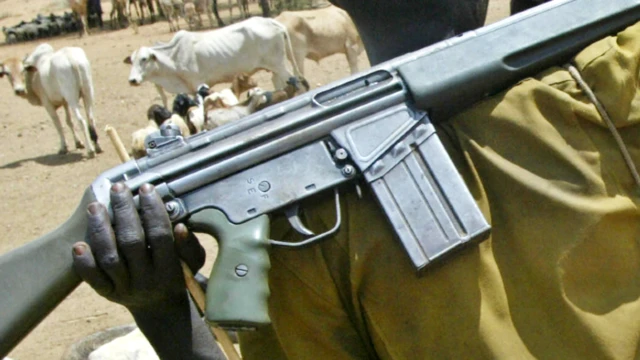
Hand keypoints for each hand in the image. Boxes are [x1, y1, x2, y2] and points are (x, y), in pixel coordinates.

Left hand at [71, 182, 205, 312]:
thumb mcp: (193, 263)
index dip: (153, 210)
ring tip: (95, 206)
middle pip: (132, 242)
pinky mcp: (107, 294)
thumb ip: (188, 246)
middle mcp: (146, 280)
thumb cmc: (177, 274)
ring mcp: (124, 288)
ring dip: (100, 230)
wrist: (159, 307)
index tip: (147, 188)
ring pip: (109, 258)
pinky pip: (93, 279)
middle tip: (118, 188)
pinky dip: (84, 263)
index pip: (160, 235)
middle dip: (124, 211)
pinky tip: (78, 243)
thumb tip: (180, 226)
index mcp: (169, 269)